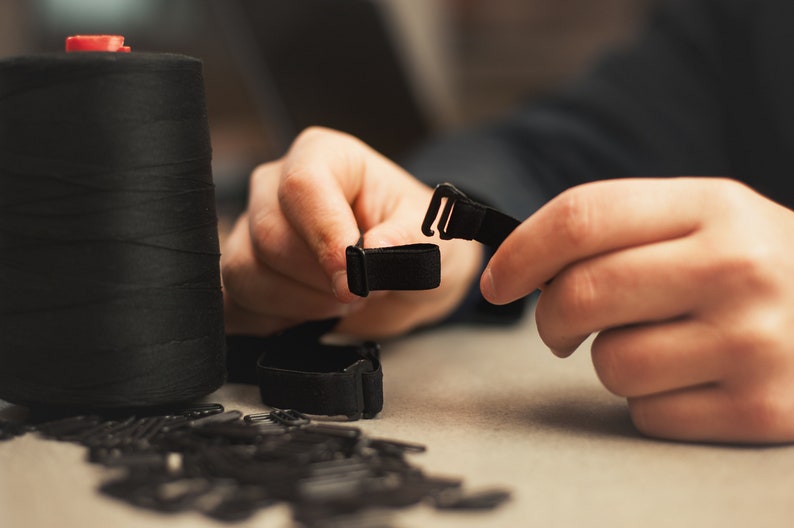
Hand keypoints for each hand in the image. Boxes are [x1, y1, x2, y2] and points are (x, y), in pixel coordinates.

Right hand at [221, 127, 481, 338]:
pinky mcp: (243, 272)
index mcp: (326, 157)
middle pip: (269, 234)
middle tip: (361, 291)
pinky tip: (310, 317)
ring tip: (340, 302)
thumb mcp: (433, 238)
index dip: (325, 236)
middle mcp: (277, 186)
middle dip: (320, 279)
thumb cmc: (418, 242)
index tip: (354, 279)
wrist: (407, 278)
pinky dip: (273, 322)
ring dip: (300, 303)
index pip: (302, 184)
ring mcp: (251, 229)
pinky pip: (234, 303)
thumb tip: (373, 252)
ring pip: (244, 271)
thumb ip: (405, 241)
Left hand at [482, 177, 793, 443]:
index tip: (498, 281)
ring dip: (611, 361)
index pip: (582, 218)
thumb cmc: (755, 264)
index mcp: (713, 206)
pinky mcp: (761, 411)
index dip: (521, 252)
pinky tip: (692, 378)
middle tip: (561, 326)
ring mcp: (754, 343)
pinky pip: (647, 414)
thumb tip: (520, 264)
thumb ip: (619, 227)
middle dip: (549, 318)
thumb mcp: (704, 217)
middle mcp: (738, 268)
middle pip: (581, 294)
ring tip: (659, 345)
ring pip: (610, 364)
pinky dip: (651, 402)